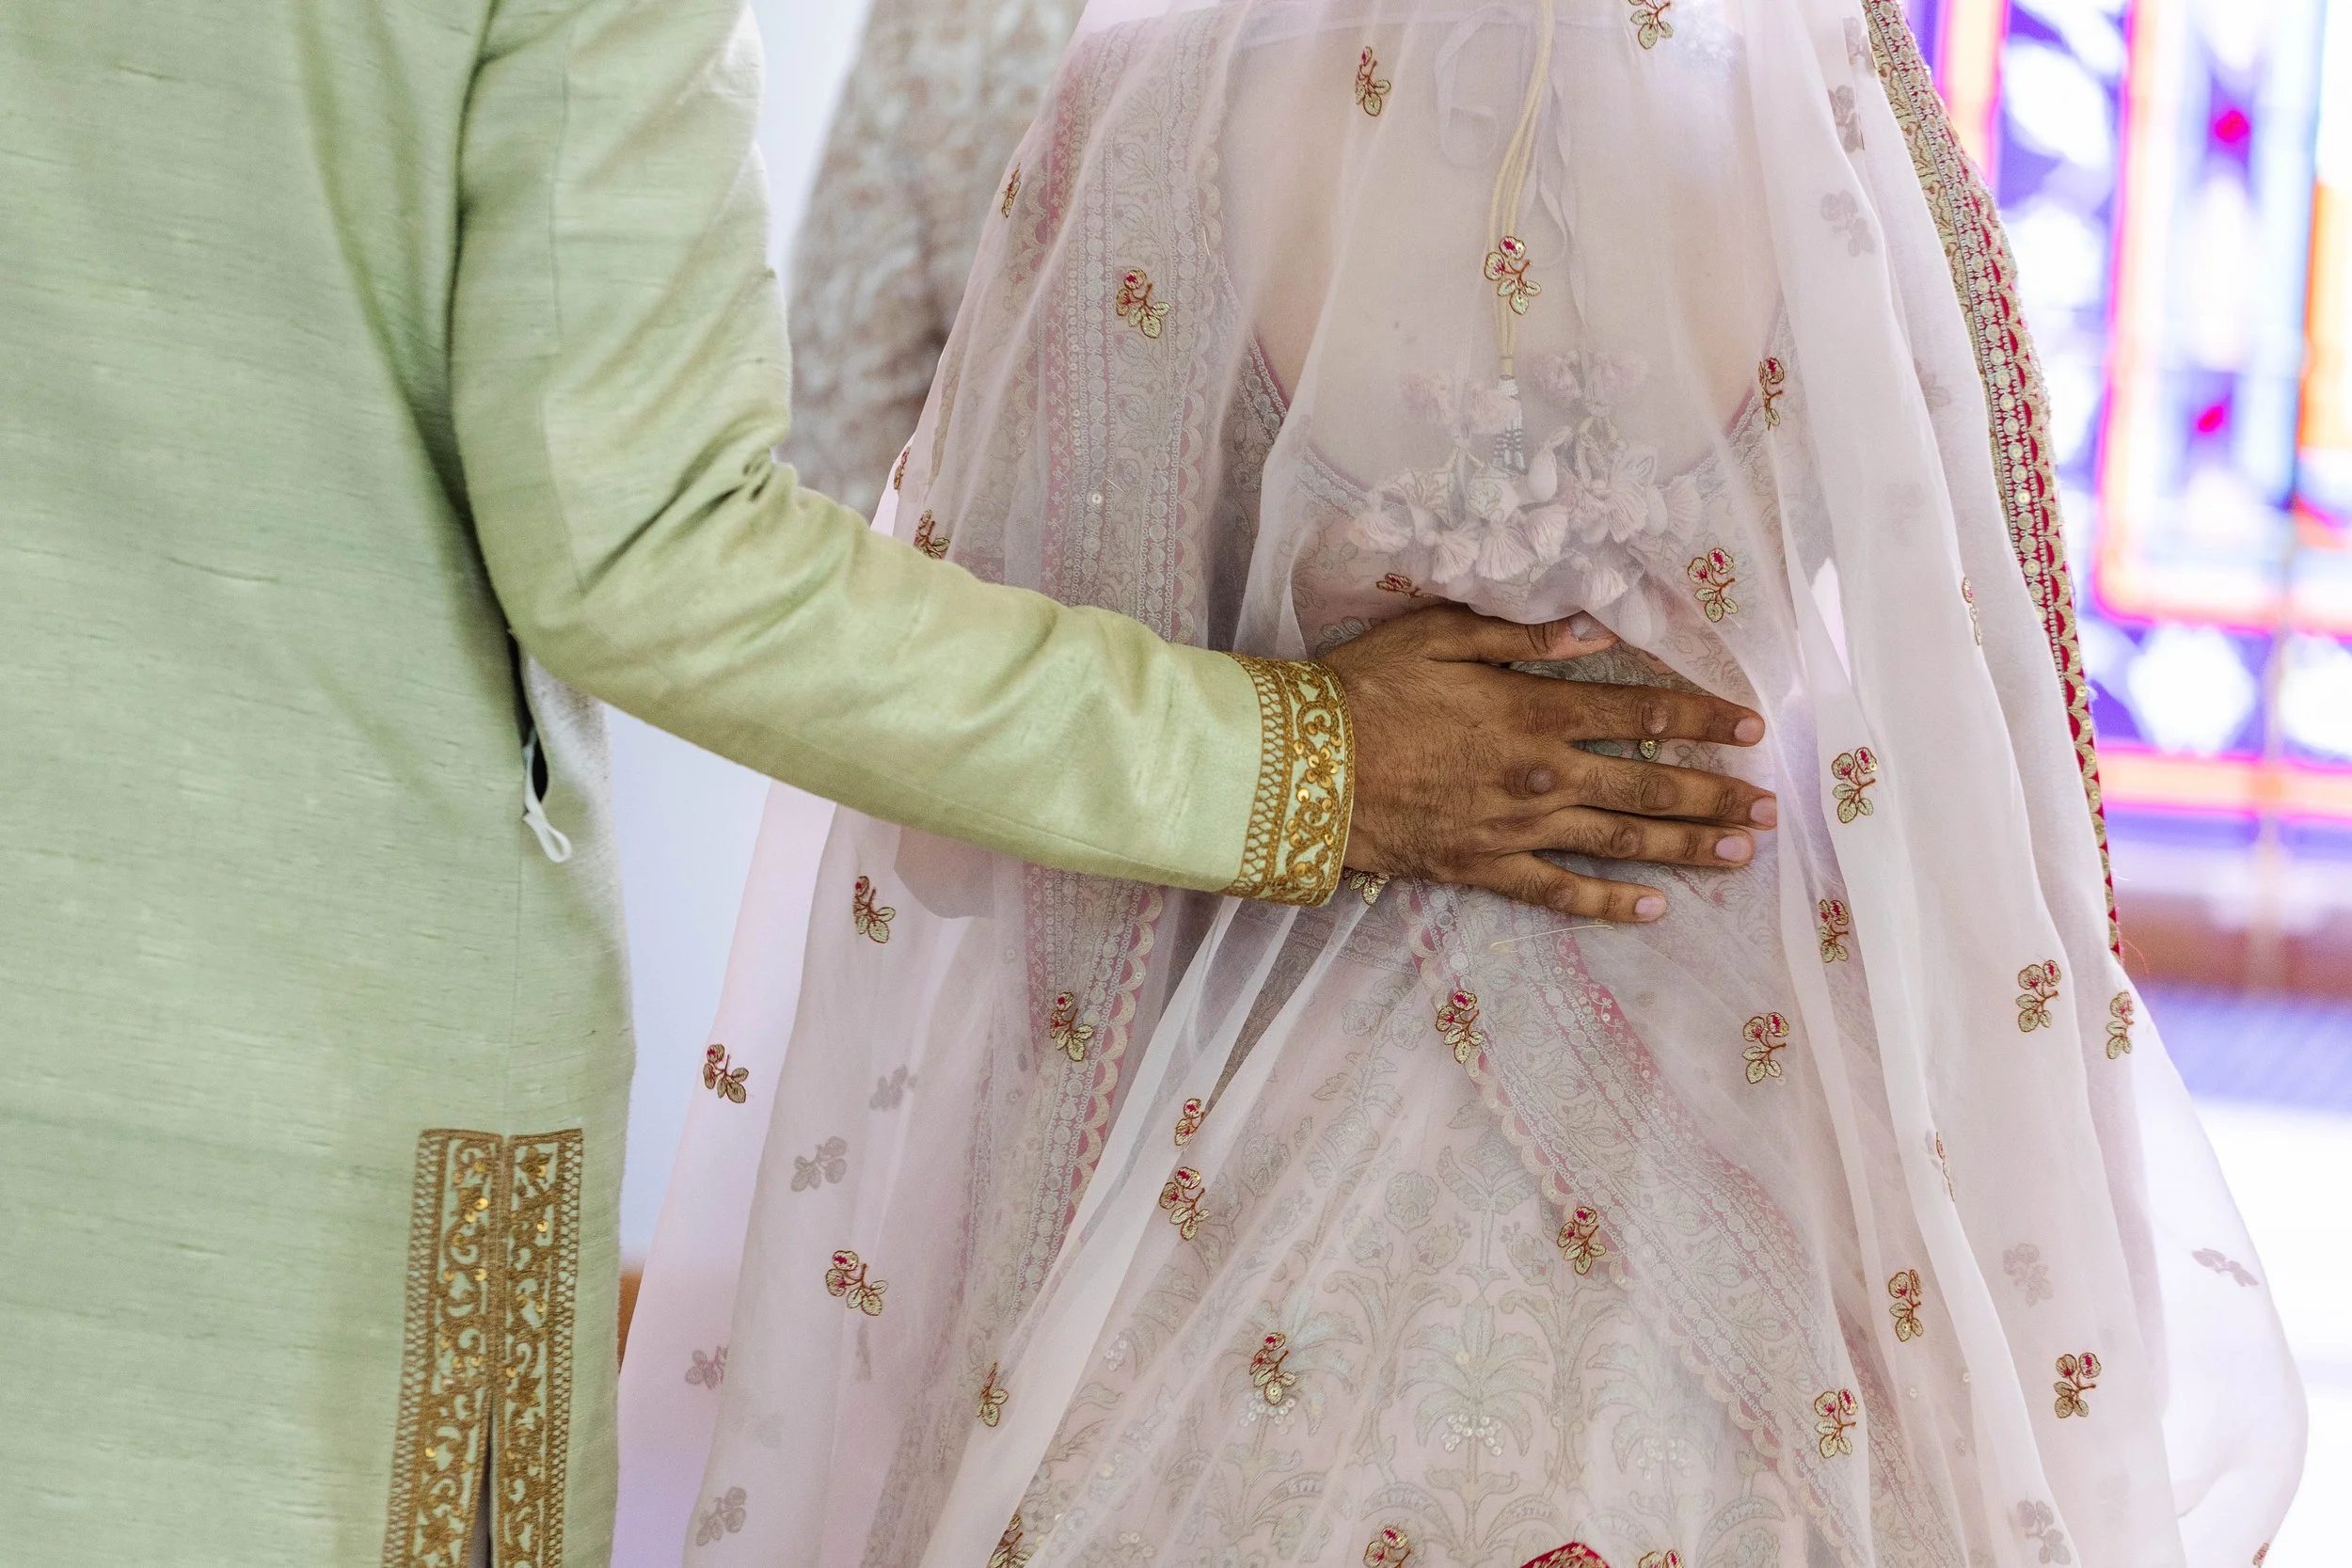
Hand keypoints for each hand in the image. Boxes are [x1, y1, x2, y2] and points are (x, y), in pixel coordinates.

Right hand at [1324, 605, 1775, 921]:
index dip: (1701, 716)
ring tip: (1741, 853)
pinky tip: (1654, 911)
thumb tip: (1597, 625)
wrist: (1300, 769)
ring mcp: (1517, 828)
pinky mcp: (1485, 869)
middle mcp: (1542, 774)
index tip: (1749, 725)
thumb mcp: (1440, 633)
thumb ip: (1524, 632)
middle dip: (1715, 793)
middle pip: (1648, 784)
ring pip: (1621, 841)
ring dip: (1687, 847)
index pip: (1640, 709)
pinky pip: (1559, 893)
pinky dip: (1609, 904)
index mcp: (1535, 709)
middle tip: (1770, 805)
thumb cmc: (1364, 689)